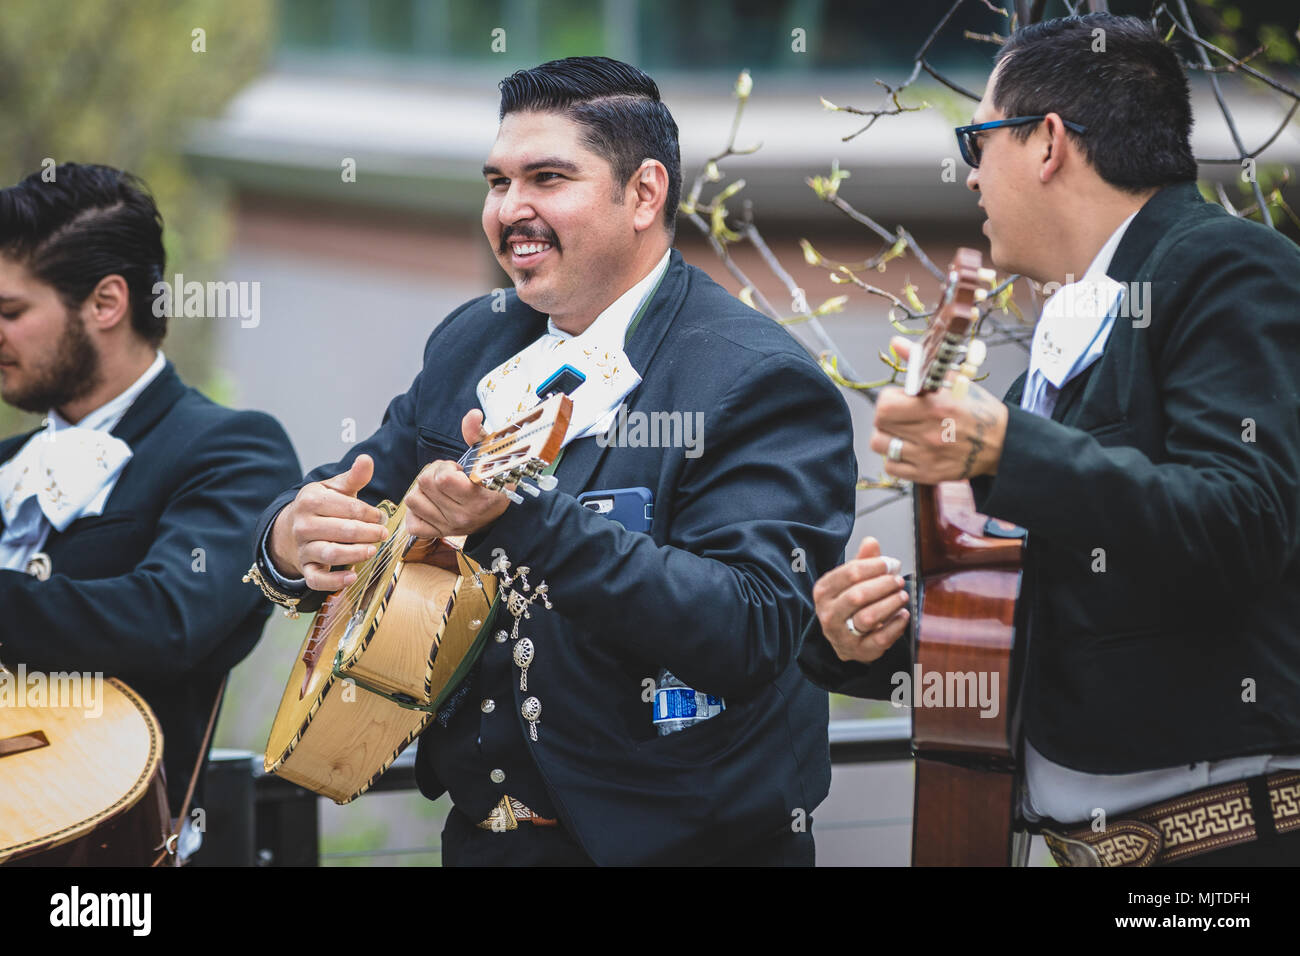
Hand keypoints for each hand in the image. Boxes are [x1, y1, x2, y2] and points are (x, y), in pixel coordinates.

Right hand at [269, 454, 389, 591]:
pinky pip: (316, 579)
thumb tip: (366, 459)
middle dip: (366, 532)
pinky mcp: (305, 568)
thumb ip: (354, 477)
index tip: (381, 517)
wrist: (293, 528)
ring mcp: (303, 547)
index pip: (345, 507)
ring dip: (354, 553)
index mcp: (310, 500)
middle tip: (383, 533)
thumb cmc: (322, 507)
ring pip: (329, 553)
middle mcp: (303, 524)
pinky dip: (334, 582)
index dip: (368, 513)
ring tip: (372, 550)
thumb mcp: (335, 489)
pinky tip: (352, 577)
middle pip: (340, 530)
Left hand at [403, 408, 509, 538]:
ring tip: (440, 489)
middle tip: (449, 476)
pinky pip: (411, 521)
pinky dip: (416, 510)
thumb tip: (471, 415)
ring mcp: (449, 527)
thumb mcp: (491, 458)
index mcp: (479, 498)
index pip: (443, 479)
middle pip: (424, 483)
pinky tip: (431, 504)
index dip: (446, 468)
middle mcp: (464, 516)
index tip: (458, 469)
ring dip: (423, 489)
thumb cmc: (494, 482)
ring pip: (413, 499)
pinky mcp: (437, 534)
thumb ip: (478, 435)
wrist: (499, 517)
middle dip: (434, 473)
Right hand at [813, 536, 909, 663]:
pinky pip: (880, 639)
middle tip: (898, 580)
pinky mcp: (858, 651)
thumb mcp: (851, 580)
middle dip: (883, 585)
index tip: (891, 564)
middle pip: (858, 595)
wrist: (845, 638)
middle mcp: (828, 614)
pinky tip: (903, 615)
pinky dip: (895, 626)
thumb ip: (862, 561)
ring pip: (868, 618)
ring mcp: (841, 635)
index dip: (875, 566)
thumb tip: (871, 542)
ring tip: (902, 596)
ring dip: (890, 604)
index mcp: (823, 591)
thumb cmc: (849, 604)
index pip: (850, 573)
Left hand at [870, 336, 1007, 482]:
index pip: (884, 406)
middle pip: (879, 425)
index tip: (898, 399)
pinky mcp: (928, 474)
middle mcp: (929, 433)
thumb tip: (895, 344)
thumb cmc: (975, 409)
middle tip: (900, 416)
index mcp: (934, 406)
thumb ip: (919, 363)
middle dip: (886, 417)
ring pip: (881, 446)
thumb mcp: (952, 379)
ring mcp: (927, 456)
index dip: (888, 400)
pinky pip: (892, 467)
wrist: (1001, 443)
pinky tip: (909, 449)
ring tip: (903, 432)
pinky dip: (895, 458)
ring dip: (887, 437)